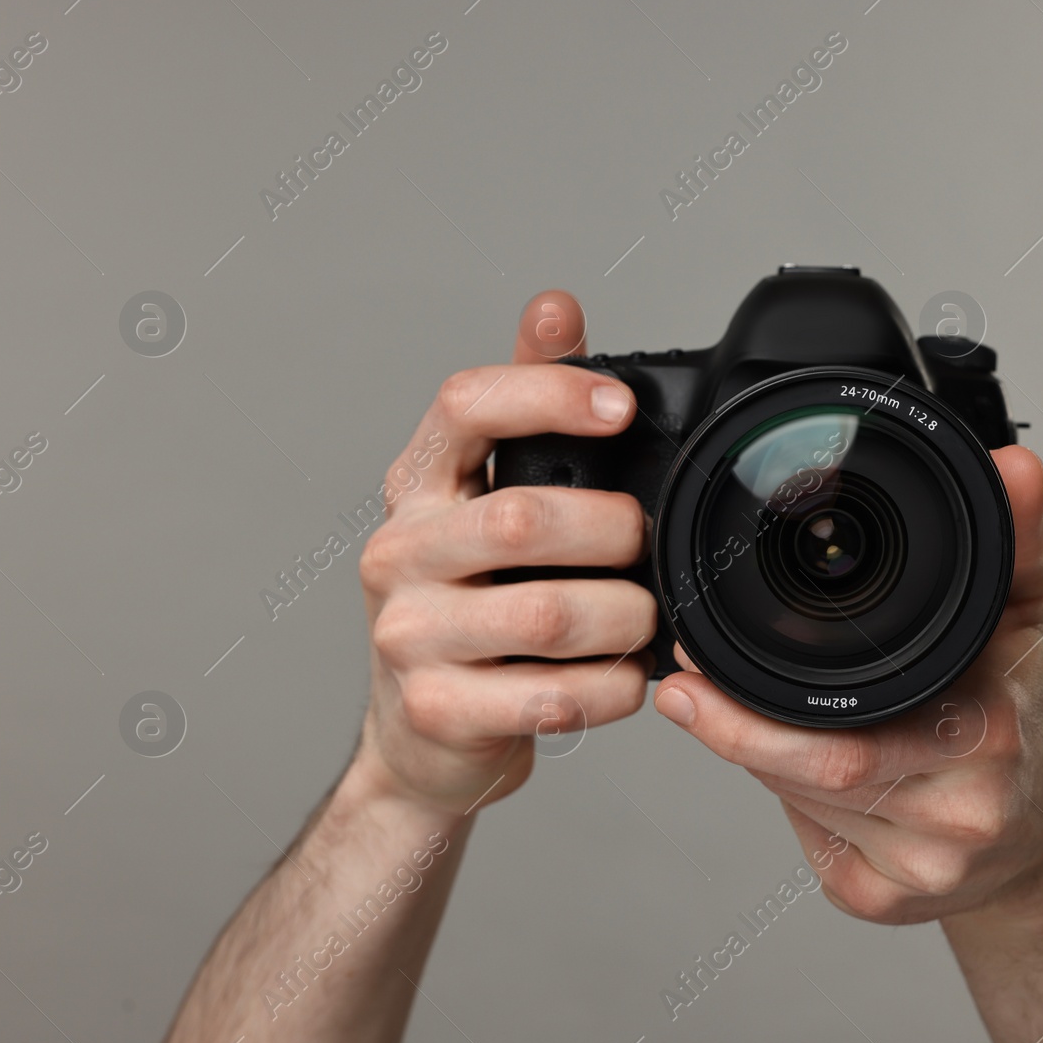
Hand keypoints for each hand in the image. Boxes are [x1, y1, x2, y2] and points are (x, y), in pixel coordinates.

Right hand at [352, 291, 655, 813]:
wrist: (422, 734)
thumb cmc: (470, 601)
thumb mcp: (486, 499)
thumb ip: (526, 408)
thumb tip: (554, 308)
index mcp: (419, 485)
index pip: (467, 405)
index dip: (549, 393)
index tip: (621, 408)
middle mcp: (399, 552)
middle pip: (523, 517)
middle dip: (612, 532)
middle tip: (643, 546)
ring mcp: (410, 635)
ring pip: (550, 613)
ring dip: (624, 617)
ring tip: (642, 619)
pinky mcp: (438, 710)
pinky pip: (553, 695)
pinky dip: (611, 688)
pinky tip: (622, 679)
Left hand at [654, 446, 1042, 923]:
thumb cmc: (1016, 709)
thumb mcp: (1022, 613)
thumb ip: (1014, 536)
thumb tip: (1017, 465)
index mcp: (988, 734)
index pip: (844, 731)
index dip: (755, 708)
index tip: (697, 668)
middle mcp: (960, 814)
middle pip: (811, 771)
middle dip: (741, 726)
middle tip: (689, 685)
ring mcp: (921, 870)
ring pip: (798, 803)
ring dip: (762, 755)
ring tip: (755, 710)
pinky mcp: (882, 903)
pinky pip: (807, 842)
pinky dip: (788, 800)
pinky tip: (800, 771)